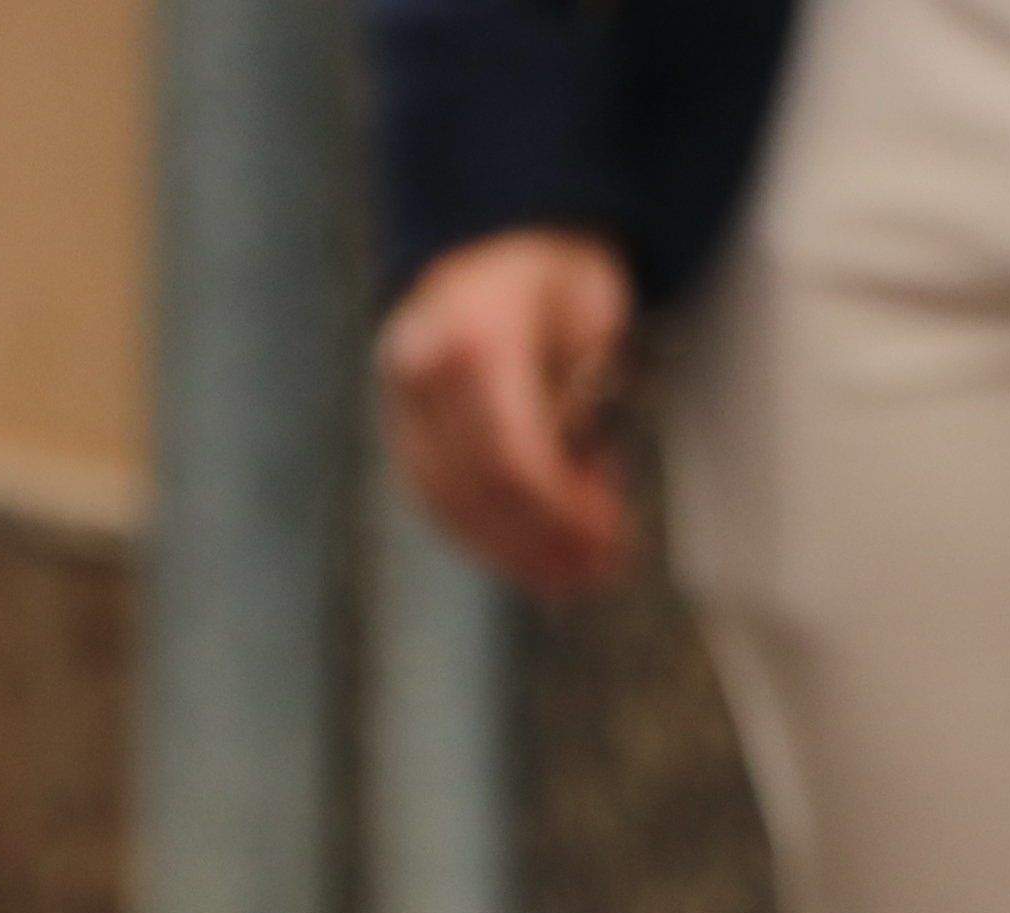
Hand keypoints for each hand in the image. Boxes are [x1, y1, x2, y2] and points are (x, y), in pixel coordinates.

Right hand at [372, 227, 638, 596]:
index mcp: (472, 341)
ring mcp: (400, 407)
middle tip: (598, 571)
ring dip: (514, 551)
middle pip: (478, 494)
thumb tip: (577, 484)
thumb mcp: (593, 316)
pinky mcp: (400, 433)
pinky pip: (438, 501)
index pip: (512, 459)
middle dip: (542, 544)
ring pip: (450, 509)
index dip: (563, 513)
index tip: (609, 536)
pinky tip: (528, 553)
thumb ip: (581, 396)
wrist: (493, 239)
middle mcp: (421, 377)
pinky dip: (486, 536)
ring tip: (569, 576)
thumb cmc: (555, 272)